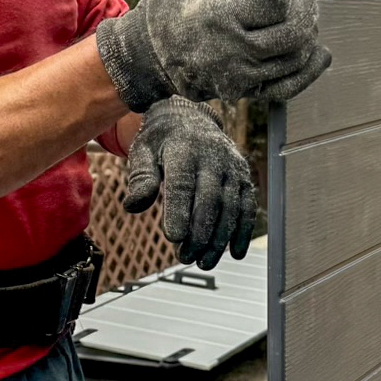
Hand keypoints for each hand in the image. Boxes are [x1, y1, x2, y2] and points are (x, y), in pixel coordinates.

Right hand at [95, 0, 330, 111]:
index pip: (278, 4)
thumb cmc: (168, 6)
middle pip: (293, 33)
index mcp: (219, 14)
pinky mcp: (242, 92)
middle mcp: (231, 50)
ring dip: (309, 34)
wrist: (145, 54)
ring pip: (295, 58)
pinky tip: (320, 53)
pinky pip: (287, 86)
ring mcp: (238, 76)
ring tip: (304, 17)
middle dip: (307, 10)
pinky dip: (309, 70)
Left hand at [122, 97, 255, 270]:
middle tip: (186, 257)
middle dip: (199, 232)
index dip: (179, 211)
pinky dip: (243, 230)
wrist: (190, 119)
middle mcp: (213, 157)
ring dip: (219, 238)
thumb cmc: (162, 142)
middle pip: (209, 199)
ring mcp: (232, 167)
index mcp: (183, 149)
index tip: (173, 237)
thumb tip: (133, 205)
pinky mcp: (244, 178)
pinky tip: (234, 252)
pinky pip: (247, 206)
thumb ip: (140, 179)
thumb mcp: (143, 153)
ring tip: (204, 262)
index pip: (182, 183)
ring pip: (231, 206)